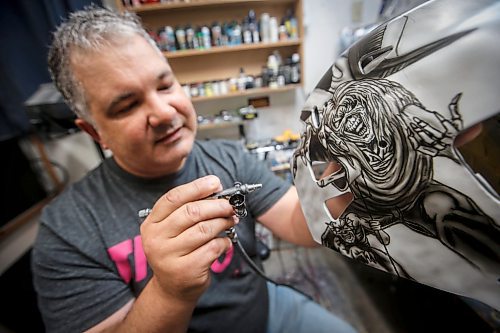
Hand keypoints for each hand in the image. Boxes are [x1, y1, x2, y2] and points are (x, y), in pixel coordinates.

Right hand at [140, 175, 235, 302]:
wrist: (172, 288)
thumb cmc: (177, 252)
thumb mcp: (173, 230)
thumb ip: (188, 209)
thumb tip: (215, 189)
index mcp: (151, 224)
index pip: (173, 198)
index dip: (196, 187)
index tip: (215, 182)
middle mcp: (156, 239)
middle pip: (192, 212)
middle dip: (217, 205)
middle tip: (230, 205)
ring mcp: (169, 256)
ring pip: (205, 229)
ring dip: (223, 222)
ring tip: (230, 221)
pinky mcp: (186, 270)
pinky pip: (213, 247)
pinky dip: (224, 242)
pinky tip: (224, 242)